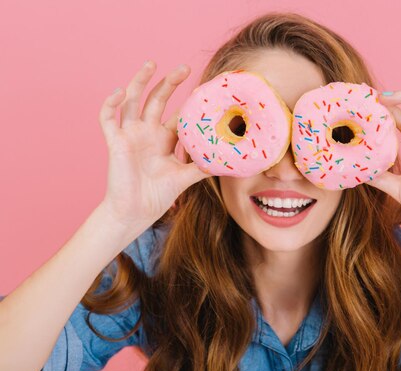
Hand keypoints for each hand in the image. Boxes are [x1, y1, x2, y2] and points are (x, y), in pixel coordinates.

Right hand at [98, 60, 210, 227]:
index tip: (205, 89)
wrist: (135, 212)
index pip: (178, 113)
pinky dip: (111, 103)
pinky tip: (120, 92)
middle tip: (185, 68)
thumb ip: (202, 167)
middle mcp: (147, 132)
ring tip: (152, 64)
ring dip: (140, 81)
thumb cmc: (158, 196)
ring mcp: (130, 134)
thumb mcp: (185, 178)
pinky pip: (108, 117)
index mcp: (165, 139)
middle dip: (169, 83)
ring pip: (133, 100)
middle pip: (158, 99)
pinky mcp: (114, 141)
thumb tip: (227, 160)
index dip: (189, 101)